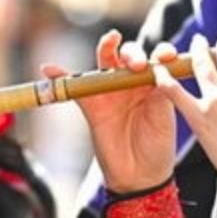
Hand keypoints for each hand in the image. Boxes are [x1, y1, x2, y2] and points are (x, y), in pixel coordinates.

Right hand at [42, 31, 177, 193]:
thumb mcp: (164, 116)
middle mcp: (133, 83)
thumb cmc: (158, 146)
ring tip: (110, 40)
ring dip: (106, 48)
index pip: (158, 58)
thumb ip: (161, 90)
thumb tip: (158, 66)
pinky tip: (49, 68)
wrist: (139, 176)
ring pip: (105, 62)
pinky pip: (75, 87)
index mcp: (155, 83)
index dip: (163, 52)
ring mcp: (111, 92)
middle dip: (133, 52)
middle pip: (129, 55)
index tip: (167, 55)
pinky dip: (60, 77)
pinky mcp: (92, 105)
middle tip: (137, 64)